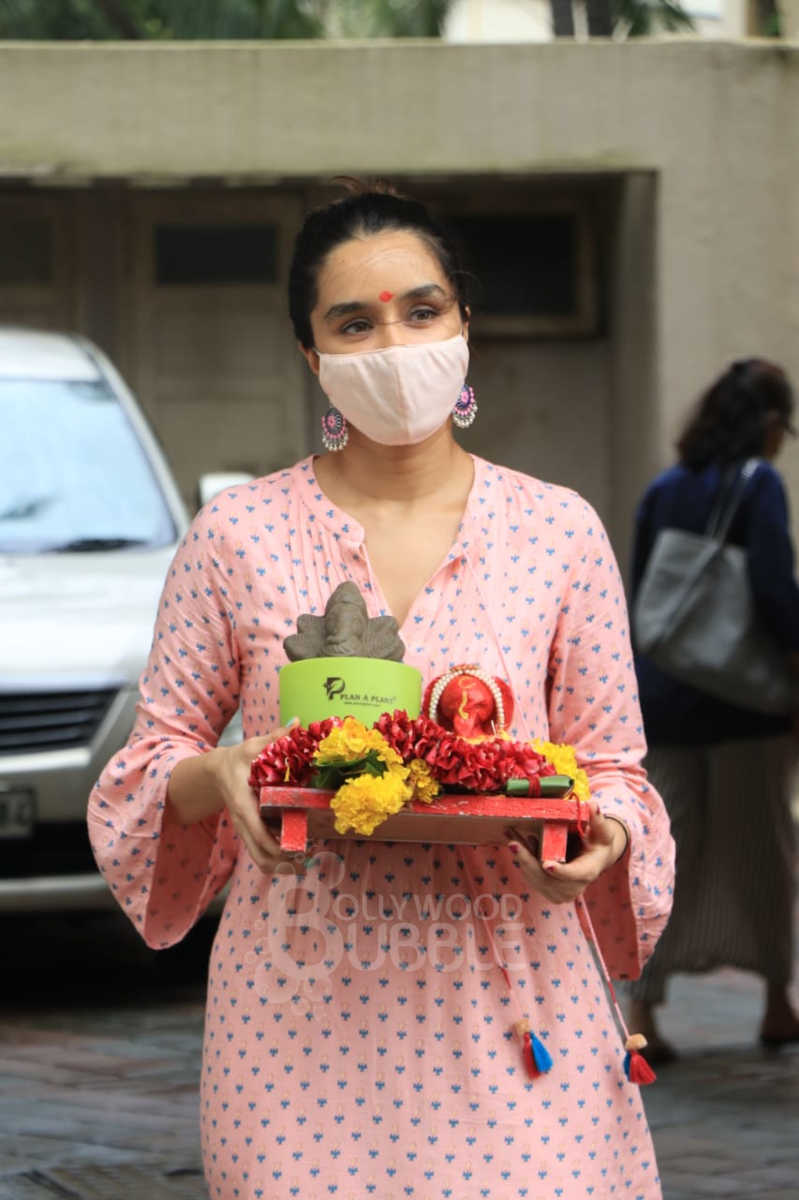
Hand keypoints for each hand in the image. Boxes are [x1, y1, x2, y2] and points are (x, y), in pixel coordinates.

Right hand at [208, 724, 300, 873]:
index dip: (276, 844)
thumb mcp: (252, 746)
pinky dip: (277, 859)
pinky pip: (261, 854)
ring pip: (260, 860)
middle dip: (284, 861)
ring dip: (282, 865)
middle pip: (260, 855)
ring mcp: (247, 830)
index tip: (297, 846)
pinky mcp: (251, 833)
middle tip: (308, 854)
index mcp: (244, 804)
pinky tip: (296, 852)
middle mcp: (244, 823)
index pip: (257, 832)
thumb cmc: (236, 759)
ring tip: (305, 859)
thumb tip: (296, 723)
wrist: (216, 771)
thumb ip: (274, 737)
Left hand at [506, 805, 628, 904]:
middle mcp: (572, 887)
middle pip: (547, 879)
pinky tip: (515, 840)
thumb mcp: (602, 831)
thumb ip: (597, 820)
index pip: (574, 874)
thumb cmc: (599, 843)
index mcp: (587, 872)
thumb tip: (593, 805)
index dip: (561, 872)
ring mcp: (558, 892)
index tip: (547, 865)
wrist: (594, 859)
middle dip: (528, 861)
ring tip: (511, 837)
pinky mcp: (546, 888)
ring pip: (534, 877)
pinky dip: (521, 858)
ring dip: (521, 857)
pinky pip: (530, 875)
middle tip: (513, 844)